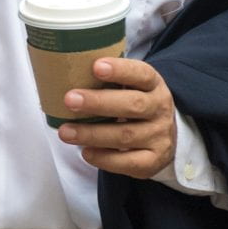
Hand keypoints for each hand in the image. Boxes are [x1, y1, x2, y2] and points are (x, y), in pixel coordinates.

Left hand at [56, 56, 177, 177]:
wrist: (162, 135)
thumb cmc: (133, 103)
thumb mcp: (130, 86)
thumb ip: (107, 80)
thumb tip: (65, 72)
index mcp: (153, 84)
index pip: (141, 73)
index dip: (120, 70)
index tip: (96, 67)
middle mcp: (160, 109)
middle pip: (133, 105)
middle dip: (98, 103)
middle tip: (69, 100)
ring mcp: (159, 136)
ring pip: (126, 135)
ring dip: (92, 134)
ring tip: (66, 132)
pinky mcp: (154, 160)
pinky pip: (128, 162)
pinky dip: (104, 158)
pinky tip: (86, 152)